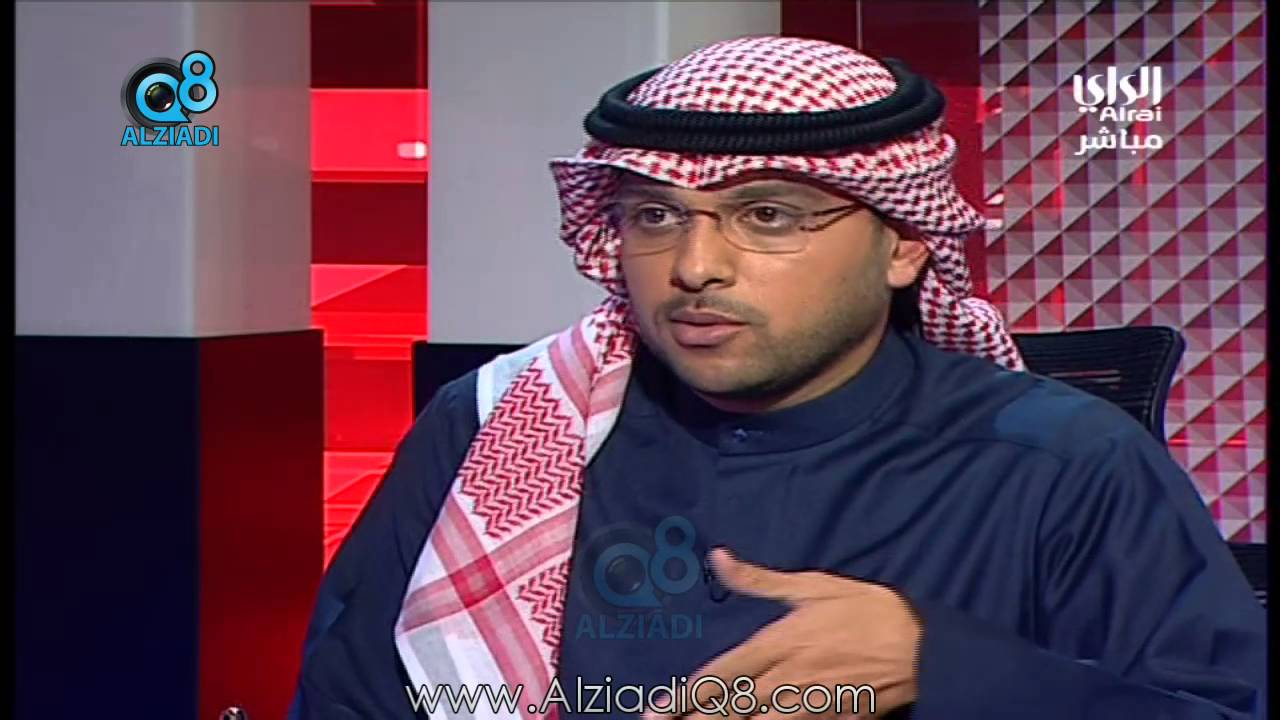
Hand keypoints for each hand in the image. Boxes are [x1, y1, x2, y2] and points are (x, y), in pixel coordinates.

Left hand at [647, 547, 922, 717]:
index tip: (656, 709)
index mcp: (778, 642)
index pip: (721, 674)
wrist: (919, 646)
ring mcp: (808, 706)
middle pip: (730, 709)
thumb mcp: (811, 586)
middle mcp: (787, 678)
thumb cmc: (864, 609)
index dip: (685, 694)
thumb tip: (718, 558)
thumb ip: (760, 580)